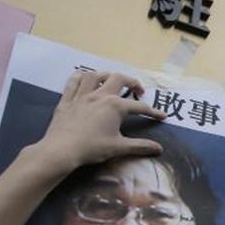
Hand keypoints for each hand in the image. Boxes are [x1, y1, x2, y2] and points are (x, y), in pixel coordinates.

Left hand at [35, 70, 167, 174]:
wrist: (62, 149)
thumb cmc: (92, 147)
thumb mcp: (119, 148)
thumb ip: (140, 146)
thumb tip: (159, 149)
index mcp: (115, 106)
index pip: (139, 107)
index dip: (153, 112)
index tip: (162, 116)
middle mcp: (100, 95)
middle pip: (118, 79)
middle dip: (131, 82)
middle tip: (138, 91)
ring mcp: (81, 96)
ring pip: (95, 75)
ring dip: (106, 75)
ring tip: (111, 80)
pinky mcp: (67, 100)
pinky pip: (72, 82)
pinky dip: (80, 77)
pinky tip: (84, 78)